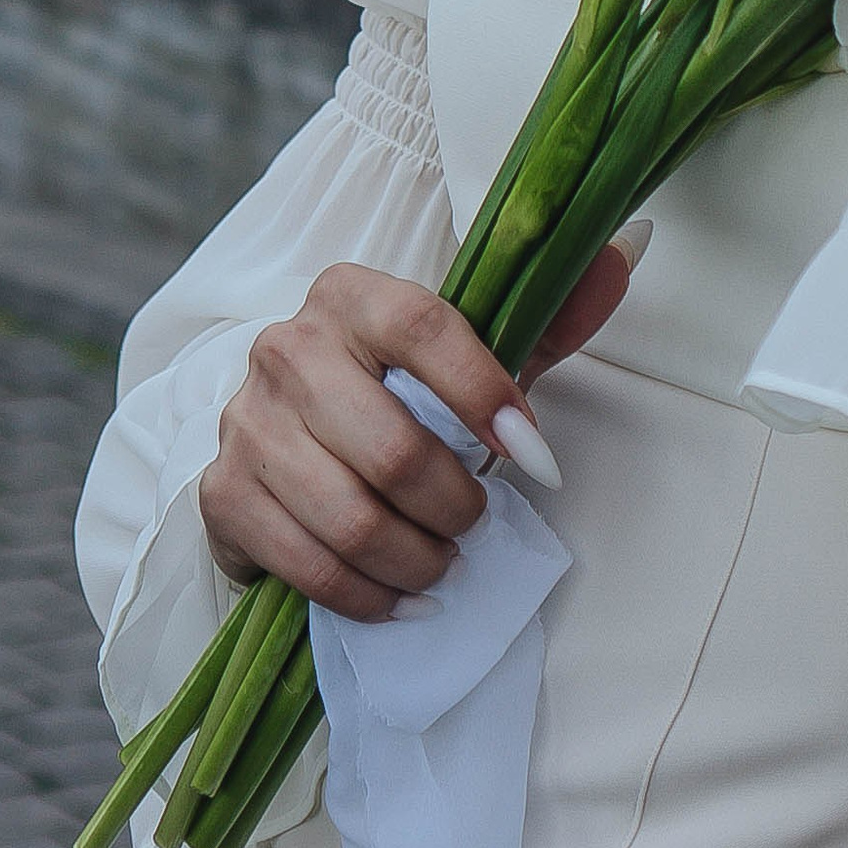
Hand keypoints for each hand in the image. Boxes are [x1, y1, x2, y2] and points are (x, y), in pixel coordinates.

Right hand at [198, 243, 634, 620]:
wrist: (284, 432)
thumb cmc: (395, 390)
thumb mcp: (469, 350)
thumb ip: (547, 311)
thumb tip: (626, 250)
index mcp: (351, 294)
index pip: (425, 329)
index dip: (488, 396)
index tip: (537, 459)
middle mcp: (286, 346)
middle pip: (391, 446)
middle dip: (454, 505)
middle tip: (477, 522)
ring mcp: (246, 422)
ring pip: (351, 516)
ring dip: (417, 558)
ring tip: (445, 562)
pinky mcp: (222, 494)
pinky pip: (307, 564)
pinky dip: (368, 596)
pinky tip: (400, 595)